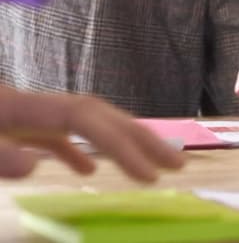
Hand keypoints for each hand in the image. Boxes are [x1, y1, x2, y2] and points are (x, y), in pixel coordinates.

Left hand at [0, 87, 184, 181]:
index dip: (121, 143)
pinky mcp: (15, 128)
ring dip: (118, 142)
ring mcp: (25, 117)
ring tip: (150, 166)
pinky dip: (77, 151)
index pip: (86, 119)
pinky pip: (56, 136)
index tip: (151, 176)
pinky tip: (88, 171)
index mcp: (21, 105)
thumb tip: (33, 166)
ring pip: (84, 123)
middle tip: (178, 162)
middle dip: (139, 137)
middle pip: (98, 114)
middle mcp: (33, 106)